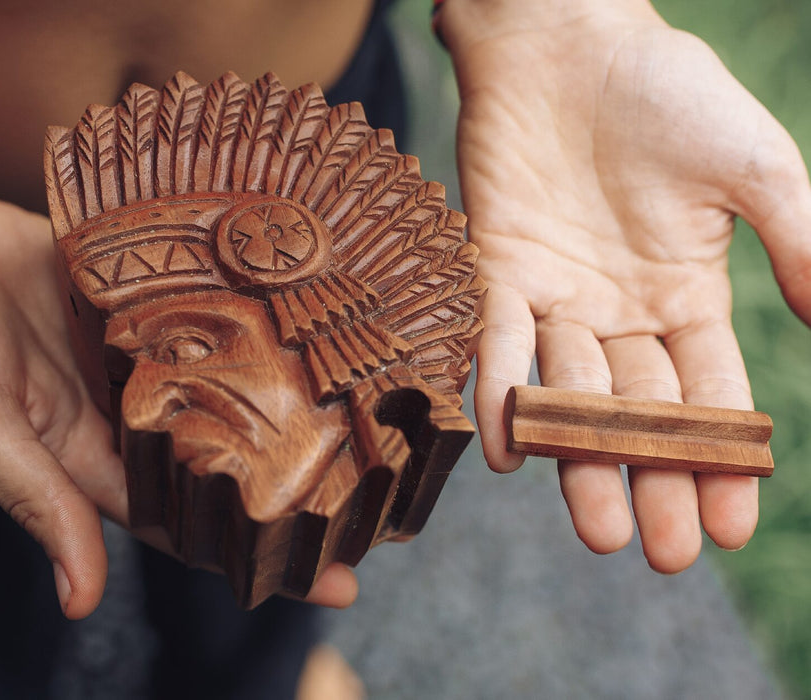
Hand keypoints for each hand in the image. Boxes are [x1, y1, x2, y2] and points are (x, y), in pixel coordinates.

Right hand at [0, 159, 357, 613]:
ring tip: (369, 423)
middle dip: (297, 487)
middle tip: (378, 502)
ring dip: (293, 407)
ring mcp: (152, 354)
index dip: (255, 554)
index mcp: (100, 460)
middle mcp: (138, 414)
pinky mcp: (153, 296)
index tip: (333, 581)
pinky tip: (315, 331)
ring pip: (235, 389)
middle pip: (231, 460)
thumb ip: (35, 499)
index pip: (192, 522)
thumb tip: (81, 598)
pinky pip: (215, 318)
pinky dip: (260, 330)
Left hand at [440, 0, 810, 569]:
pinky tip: (510, 452)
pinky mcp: (497, 270)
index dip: (721, 457)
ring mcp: (557, 295)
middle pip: (639, 409)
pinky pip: (497, 340)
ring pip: (570, 391)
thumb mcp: (754, 168)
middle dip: (654, 477)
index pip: (709, 393)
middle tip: (663, 552)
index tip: (730, 525)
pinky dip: (503, 390)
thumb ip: (797, 242)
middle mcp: (619, 310)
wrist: (569, 44)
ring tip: (599, 528)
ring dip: (582, 458)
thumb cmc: (667, 94)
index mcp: (686, 295)